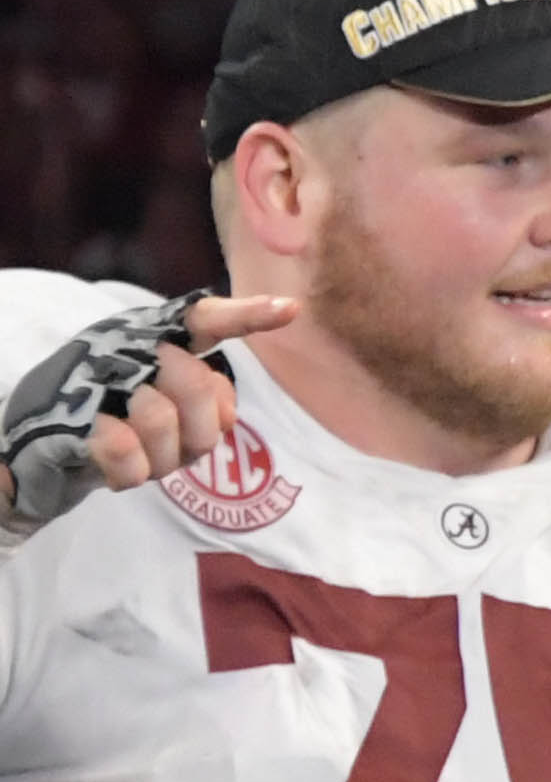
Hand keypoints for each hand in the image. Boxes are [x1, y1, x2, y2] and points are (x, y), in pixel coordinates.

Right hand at [2, 290, 294, 532]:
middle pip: (197, 385)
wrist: (28, 460)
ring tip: (143, 460)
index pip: (202, 319)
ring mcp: (90, 381)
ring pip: (162, 420)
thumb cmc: (109, 430)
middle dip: (201, 432)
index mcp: (147, 340)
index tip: (290, 309)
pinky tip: (118, 472)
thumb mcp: (163, 410)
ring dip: (164, 459)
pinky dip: (131, 473)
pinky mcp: (66, 419)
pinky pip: (125, 449)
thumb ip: (201, 398)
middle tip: (178, 450)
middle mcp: (120, 349)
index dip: (245, 315)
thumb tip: (224, 412)